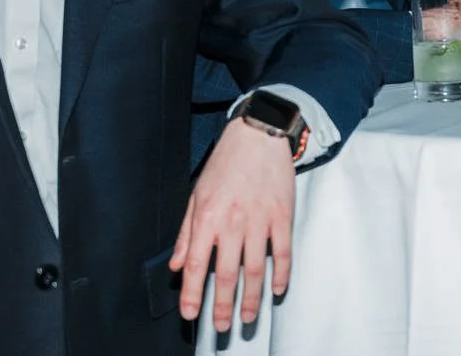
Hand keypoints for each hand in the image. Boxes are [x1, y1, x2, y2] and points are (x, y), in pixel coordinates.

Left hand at [170, 116, 296, 330]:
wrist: (258, 135)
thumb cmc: (225, 164)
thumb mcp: (197, 195)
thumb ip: (187, 233)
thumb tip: (177, 265)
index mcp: (208, 217)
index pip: (197, 265)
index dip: (192, 294)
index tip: (190, 315)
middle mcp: (233, 222)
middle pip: (227, 274)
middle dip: (222, 305)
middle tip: (220, 326)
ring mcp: (260, 220)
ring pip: (255, 269)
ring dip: (252, 299)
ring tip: (248, 317)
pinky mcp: (282, 215)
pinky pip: (283, 252)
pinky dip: (281, 275)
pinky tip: (277, 290)